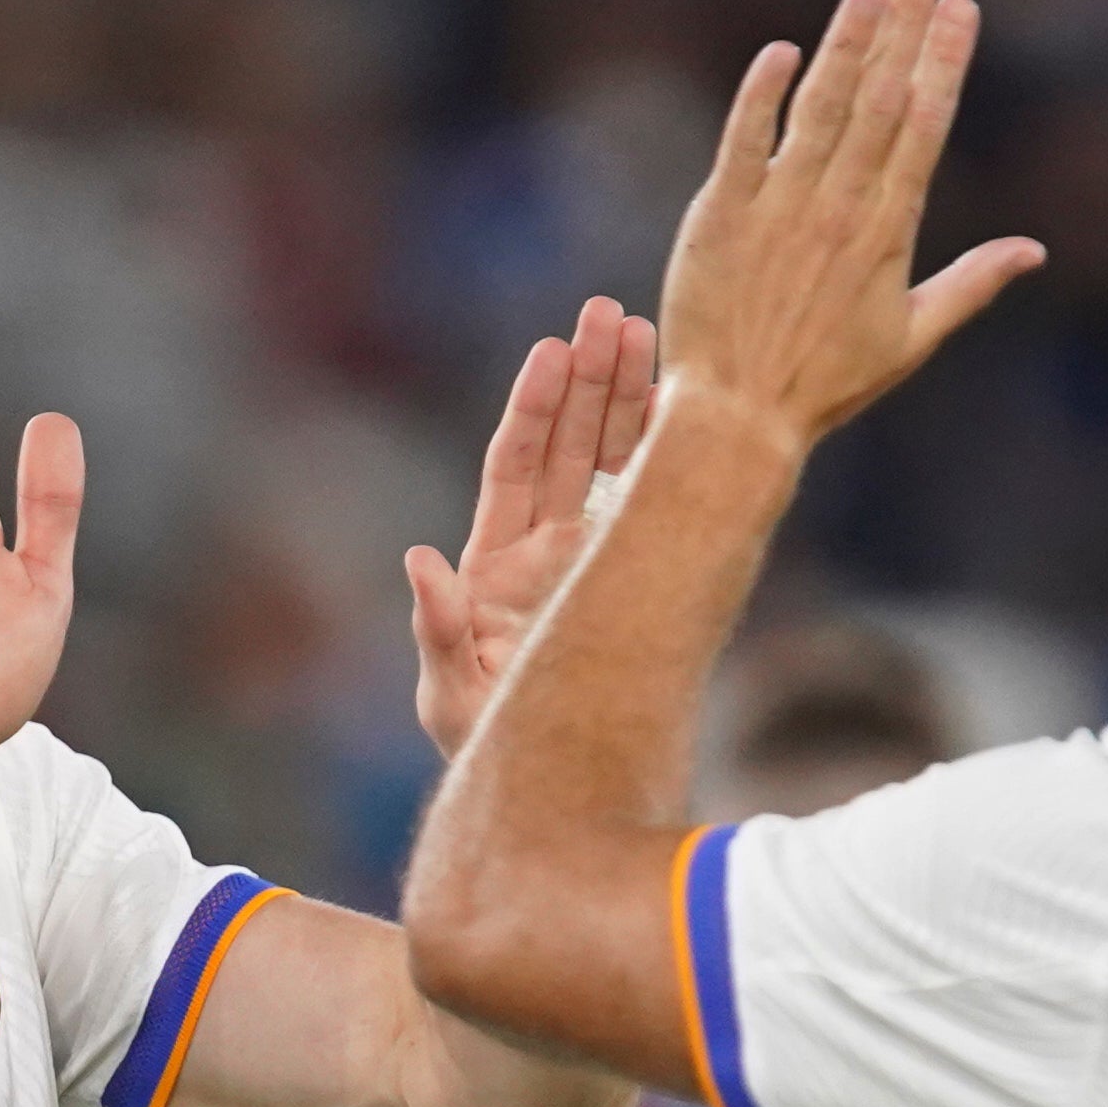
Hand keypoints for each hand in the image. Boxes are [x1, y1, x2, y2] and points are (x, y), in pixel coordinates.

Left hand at [406, 296, 656, 758]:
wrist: (553, 791)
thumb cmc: (491, 752)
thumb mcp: (456, 698)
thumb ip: (439, 632)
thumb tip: (419, 559)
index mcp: (498, 565)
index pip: (518, 468)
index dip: (537, 408)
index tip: (555, 352)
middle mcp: (548, 551)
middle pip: (571, 447)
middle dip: (590, 380)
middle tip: (612, 316)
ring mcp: (594, 563)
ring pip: (615, 465)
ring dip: (629, 400)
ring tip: (649, 334)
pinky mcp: (634, 580)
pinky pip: (650, 508)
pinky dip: (667, 458)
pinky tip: (688, 409)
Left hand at [655, 0, 1043, 454]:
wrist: (738, 416)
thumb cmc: (825, 384)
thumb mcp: (911, 339)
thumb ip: (972, 285)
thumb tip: (1035, 251)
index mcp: (887, 232)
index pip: (924, 128)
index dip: (943, 61)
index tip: (959, 7)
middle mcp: (839, 210)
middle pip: (881, 101)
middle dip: (905, 27)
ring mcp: (779, 208)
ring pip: (821, 109)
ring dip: (847, 45)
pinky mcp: (721, 215)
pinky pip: (744, 142)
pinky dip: (762, 97)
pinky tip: (782, 52)